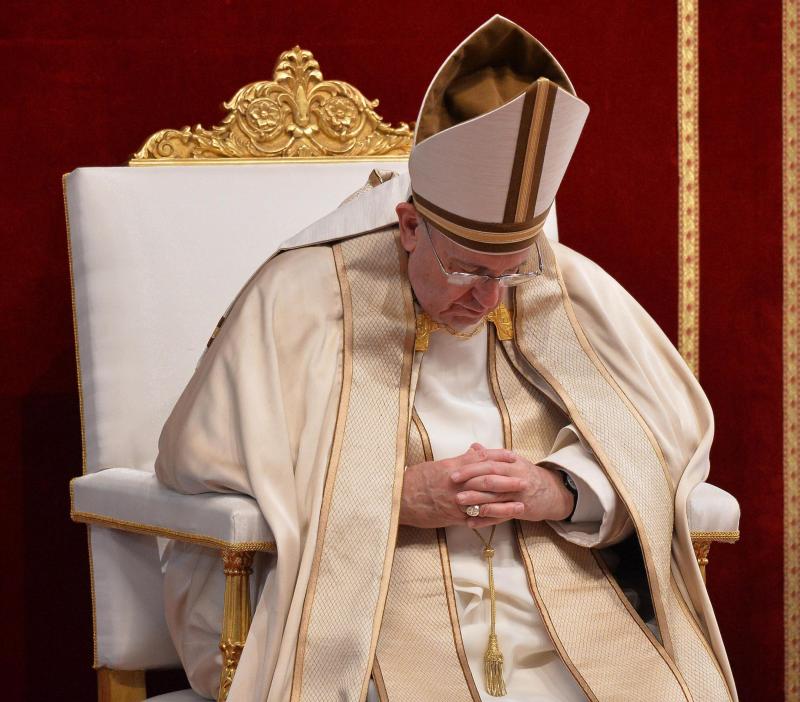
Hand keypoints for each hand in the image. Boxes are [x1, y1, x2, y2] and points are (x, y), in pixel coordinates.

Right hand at [399, 446, 525, 527]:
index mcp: (452, 468)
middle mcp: (456, 484)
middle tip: (525, 480)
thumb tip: (476, 451)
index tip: (513, 456)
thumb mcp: (438, 466)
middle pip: (486, 481)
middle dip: (507, 481)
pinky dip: (489, 518)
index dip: (498, 458)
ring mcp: (455, 502)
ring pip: (484, 501)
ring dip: (504, 503)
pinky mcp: (452, 517)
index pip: (480, 460)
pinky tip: (503, 520)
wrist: (399, 500)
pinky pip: (475, 518)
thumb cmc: (416, 481)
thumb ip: (460, 460)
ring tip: (521, 505)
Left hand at [452, 443, 574, 527]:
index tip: (454, 472)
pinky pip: (501, 515)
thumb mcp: (512, 462)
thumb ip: (492, 456)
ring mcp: (518, 494)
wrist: (552, 492)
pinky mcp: (521, 509)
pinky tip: (471, 522)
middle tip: (453, 486)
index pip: (488, 463)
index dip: (470, 467)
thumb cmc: (527, 475)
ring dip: (475, 500)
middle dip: (470, 482)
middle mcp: (515, 476)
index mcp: (511, 462)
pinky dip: (485, 519)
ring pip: (495, 497)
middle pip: (490, 478)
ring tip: (459, 503)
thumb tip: (473, 447)